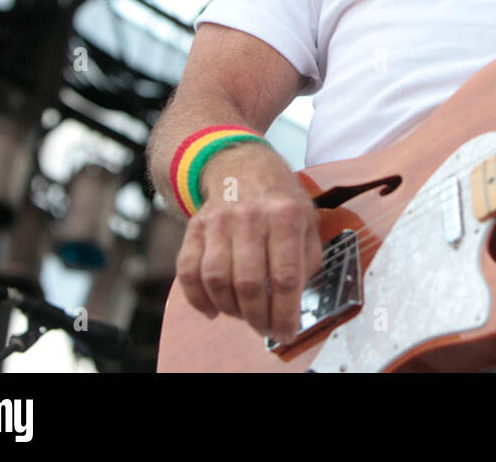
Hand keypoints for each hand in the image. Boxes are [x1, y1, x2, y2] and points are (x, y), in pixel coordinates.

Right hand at [175, 145, 320, 344]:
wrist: (240, 163)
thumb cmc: (279, 198)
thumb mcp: (307, 219)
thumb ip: (307, 258)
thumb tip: (297, 300)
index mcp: (285, 215)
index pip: (285, 275)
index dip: (285, 312)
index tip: (287, 332)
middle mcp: (250, 216)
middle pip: (249, 282)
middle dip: (258, 317)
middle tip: (265, 329)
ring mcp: (218, 221)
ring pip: (216, 279)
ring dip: (230, 308)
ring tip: (243, 314)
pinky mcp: (195, 227)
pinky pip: (188, 271)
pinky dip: (196, 298)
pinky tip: (212, 309)